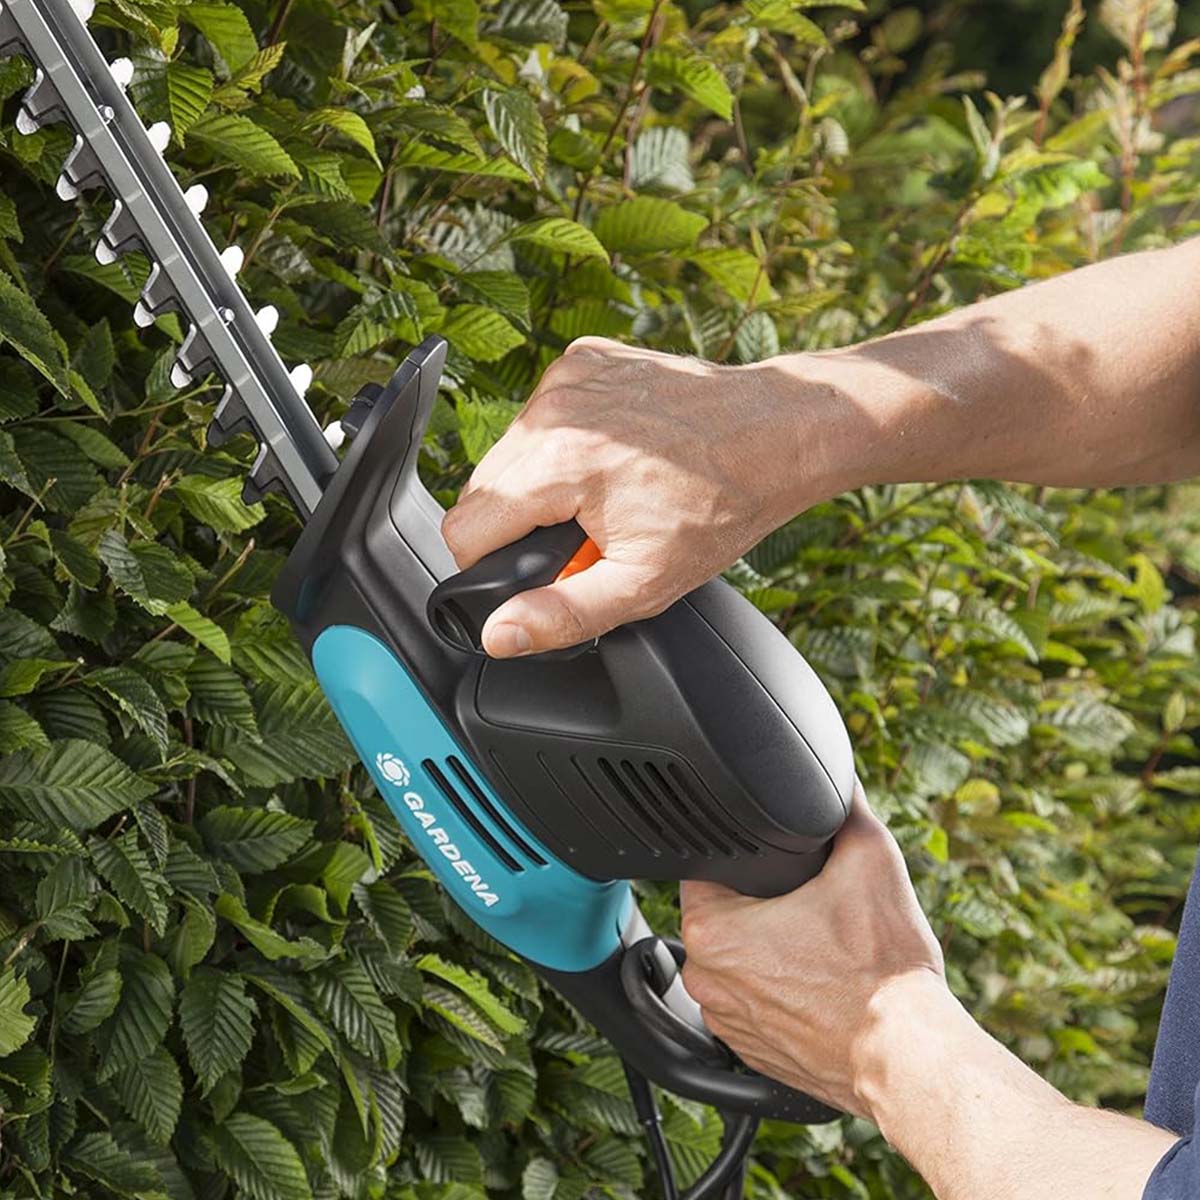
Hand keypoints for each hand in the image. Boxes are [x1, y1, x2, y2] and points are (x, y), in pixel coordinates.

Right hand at [440, 338, 832, 656]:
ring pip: (508, 451)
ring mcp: (566, 376)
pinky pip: (541, 415)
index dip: (491, 563)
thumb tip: (499, 633)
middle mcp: (551, 408)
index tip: (541, 568)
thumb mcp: (642, 583)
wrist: (776, 432)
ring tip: (603, 496)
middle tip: (585, 536)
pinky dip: (563, 442)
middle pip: (482, 488)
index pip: (464, 527)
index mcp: (556, 462)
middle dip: (521, 522)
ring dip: (540, 482)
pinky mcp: (582, 357)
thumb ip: (561, 613)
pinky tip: (612, 458)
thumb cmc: (722, 505)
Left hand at [679, 784, 945, 1117]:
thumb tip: (840, 777)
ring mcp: (725, 1021)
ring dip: (765, 948)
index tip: (771, 857)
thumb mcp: (871, 858)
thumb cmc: (883, 970)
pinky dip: (777, 990)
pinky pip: (751, 1002)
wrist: (909, 1055)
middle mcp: (706, 979)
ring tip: (816, 944)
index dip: (739, 852)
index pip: (703, 866)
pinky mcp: (749, 1051)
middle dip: (757, 901)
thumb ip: (847, 806)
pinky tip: (817, 983)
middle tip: (807, 900)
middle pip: (720, 914)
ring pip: (735, 961)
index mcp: (712, 929)